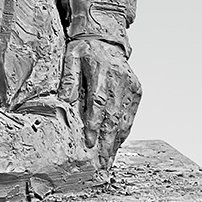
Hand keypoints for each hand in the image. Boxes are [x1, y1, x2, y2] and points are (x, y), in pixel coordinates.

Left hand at [59, 38, 141, 165]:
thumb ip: (69, 79)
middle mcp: (120, 80)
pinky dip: (124, 131)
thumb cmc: (85, 49)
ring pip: (125, 119)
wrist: (106, 37)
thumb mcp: (70, 57)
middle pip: (114, 116)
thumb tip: (65, 100)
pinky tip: (117, 144)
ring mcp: (131, 86)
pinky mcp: (137, 90)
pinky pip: (131, 115)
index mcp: (102, 72)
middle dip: (108, 142)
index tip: (90, 144)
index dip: (95, 125)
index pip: (99, 103)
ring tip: (109, 160)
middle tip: (102, 163)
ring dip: (117, 142)